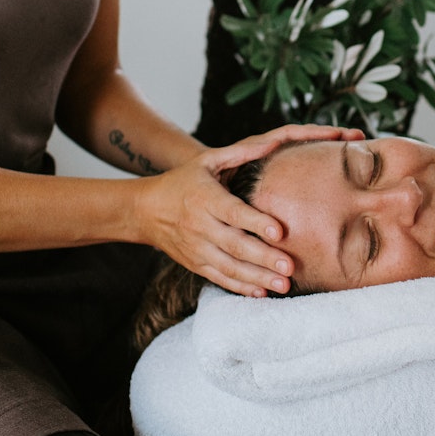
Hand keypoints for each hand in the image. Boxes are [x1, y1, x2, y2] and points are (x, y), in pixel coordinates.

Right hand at [136, 124, 363, 295]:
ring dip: (258, 279)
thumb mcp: (205, 161)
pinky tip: (262, 293)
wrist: (144, 210)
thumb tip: (274, 142)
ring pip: (230, 268)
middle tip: (290, 267)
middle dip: (264, 258)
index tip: (279, 232)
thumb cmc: (183, 181)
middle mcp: (201, 226)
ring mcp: (197, 249)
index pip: (233, 213)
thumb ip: (239, 154)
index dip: (256, 223)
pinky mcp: (195, 264)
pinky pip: (220, 279)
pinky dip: (240, 288)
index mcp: (205, 199)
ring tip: (284, 286)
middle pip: (236, 246)